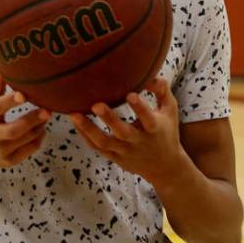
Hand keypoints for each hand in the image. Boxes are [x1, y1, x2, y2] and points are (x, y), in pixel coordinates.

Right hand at [0, 74, 49, 187]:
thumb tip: (4, 63)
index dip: (9, 102)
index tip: (23, 94)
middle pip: (14, 130)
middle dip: (32, 120)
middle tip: (48, 110)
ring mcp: (0, 150)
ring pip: (25, 140)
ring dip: (39, 127)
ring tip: (47, 115)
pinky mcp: (9, 161)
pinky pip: (29, 150)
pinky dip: (39, 139)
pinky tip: (42, 129)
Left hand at [69, 78, 187, 184]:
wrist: (165, 168)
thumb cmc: (166, 131)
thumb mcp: (170, 112)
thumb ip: (162, 91)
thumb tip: (151, 74)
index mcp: (155, 129)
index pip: (148, 119)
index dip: (140, 108)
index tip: (130, 94)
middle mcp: (139, 142)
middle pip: (123, 133)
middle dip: (109, 119)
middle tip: (96, 105)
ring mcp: (125, 152)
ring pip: (104, 143)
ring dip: (88, 129)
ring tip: (73, 114)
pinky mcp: (115, 158)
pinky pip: (97, 148)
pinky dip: (85, 136)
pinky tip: (75, 122)